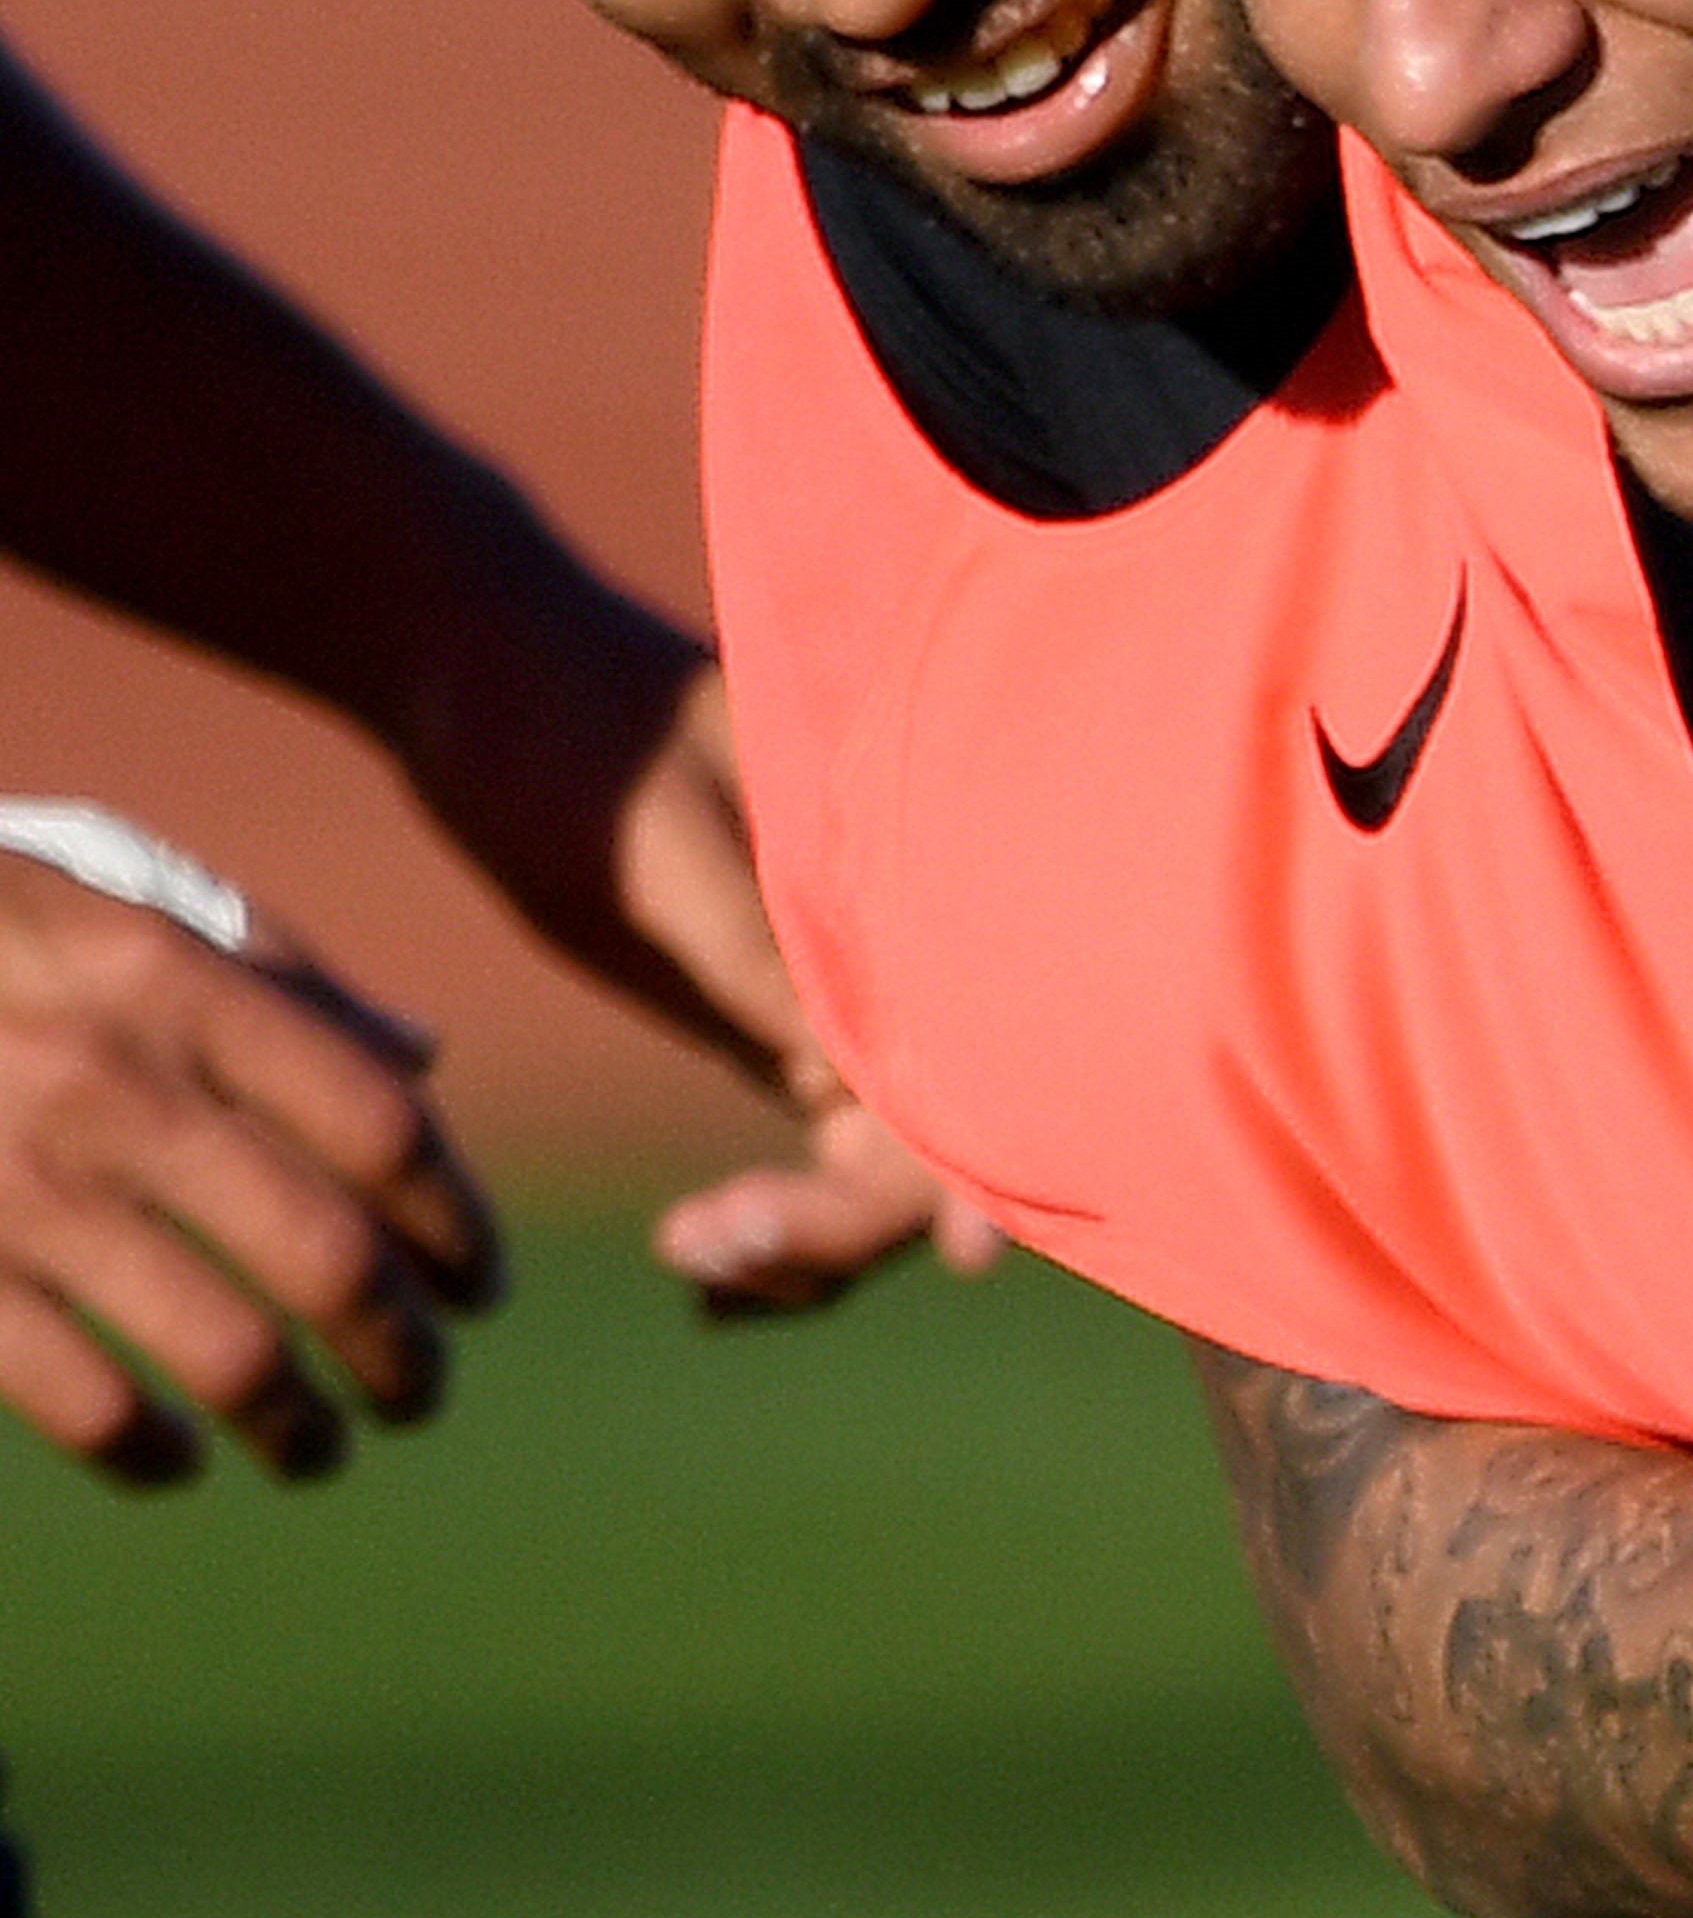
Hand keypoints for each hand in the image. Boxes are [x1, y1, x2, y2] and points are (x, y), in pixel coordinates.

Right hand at [0, 828, 499, 1480]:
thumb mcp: (122, 903)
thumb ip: (279, 974)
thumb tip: (429, 1056)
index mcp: (180, 985)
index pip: (382, 1128)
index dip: (456, 1221)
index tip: (480, 1286)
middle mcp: (113, 1087)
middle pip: (328, 1256)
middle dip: (400, 1350)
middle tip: (422, 1396)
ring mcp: (16, 1189)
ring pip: (222, 1351)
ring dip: (294, 1425)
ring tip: (319, 1451)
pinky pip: (76, 1399)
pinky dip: (145, 1449)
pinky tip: (174, 1462)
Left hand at [402, 608, 985, 1302]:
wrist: (474, 665)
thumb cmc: (571, 731)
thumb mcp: (659, 850)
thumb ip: (758, 957)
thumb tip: (847, 1091)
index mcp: (901, 865)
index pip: (988, 1024)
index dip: (993, 1139)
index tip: (965, 1252)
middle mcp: (896, 928)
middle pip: (949, 1105)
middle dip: (863, 1210)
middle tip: (713, 1252)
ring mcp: (841, 973)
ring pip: (885, 1141)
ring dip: (814, 1227)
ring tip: (692, 1253)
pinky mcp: (774, 1005)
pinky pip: (819, 1134)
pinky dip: (778, 1210)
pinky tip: (700, 1252)